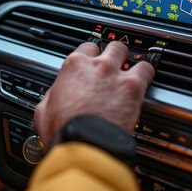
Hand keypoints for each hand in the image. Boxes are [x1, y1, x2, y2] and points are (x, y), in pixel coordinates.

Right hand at [34, 41, 154, 145]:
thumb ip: (51, 96)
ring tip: (132, 69)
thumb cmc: (64, 130)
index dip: (91, 57)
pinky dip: (146, 73)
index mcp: (73, 67)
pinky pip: (147, 70)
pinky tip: (146, 79)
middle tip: (113, 66)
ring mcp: (116, 74)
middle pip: (109, 46)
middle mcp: (96, 65)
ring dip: (130, 60)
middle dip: (112, 54)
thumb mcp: (44, 111)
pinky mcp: (134, 86)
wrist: (85, 144)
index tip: (93, 64)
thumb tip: (53, 96)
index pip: (86, 48)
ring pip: (128, 52)